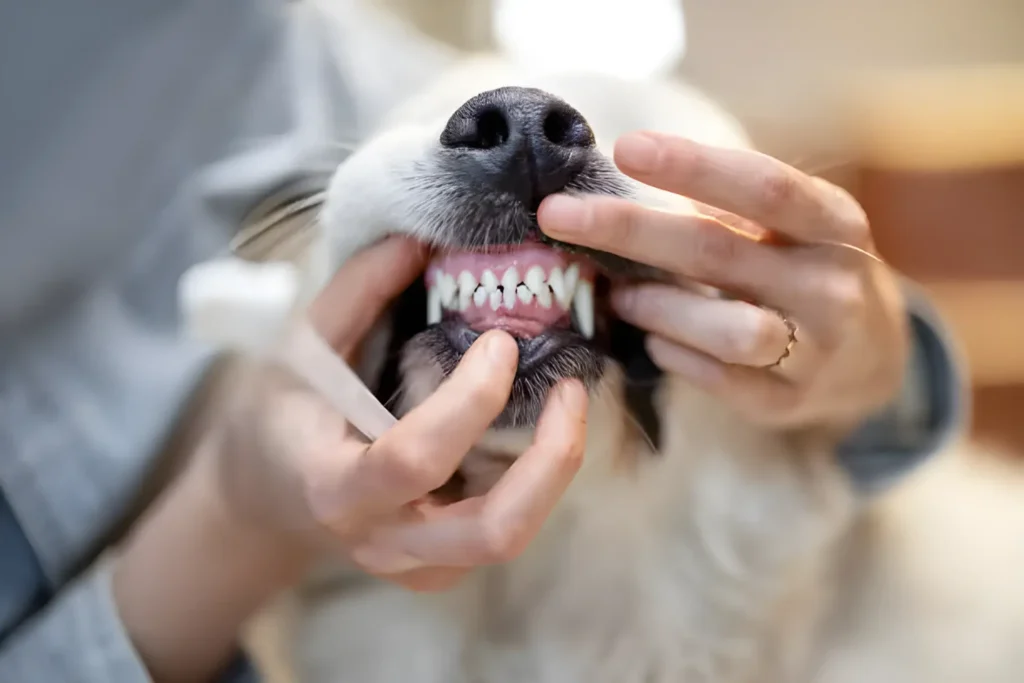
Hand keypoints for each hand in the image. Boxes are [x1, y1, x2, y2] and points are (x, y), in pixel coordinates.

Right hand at [115, 237, 585, 681]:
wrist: (268, 497)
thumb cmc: (282, 416)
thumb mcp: (300, 348)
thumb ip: (357, 293)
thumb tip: (419, 240)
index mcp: (335, 488)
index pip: (413, 459)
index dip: (470, 400)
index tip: (500, 342)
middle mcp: (383, 541)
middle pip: (493, 531)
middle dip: (551, 460)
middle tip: (571, 390)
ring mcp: (417, 566)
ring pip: (512, 538)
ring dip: (555, 471)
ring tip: (568, 403)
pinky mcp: (442, 569)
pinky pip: (505, 533)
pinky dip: (535, 481)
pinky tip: (534, 430)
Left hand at [537, 131, 908, 431]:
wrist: (874, 357)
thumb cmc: (807, 269)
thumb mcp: (792, 226)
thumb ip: (728, 204)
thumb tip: (627, 173)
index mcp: (834, 224)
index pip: (762, 187)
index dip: (692, 165)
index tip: (625, 147)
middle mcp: (832, 285)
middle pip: (718, 252)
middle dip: (628, 230)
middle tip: (557, 216)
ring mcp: (814, 351)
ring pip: (725, 329)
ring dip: (656, 307)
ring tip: (618, 295)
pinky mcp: (787, 401)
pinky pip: (718, 380)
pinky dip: (674, 355)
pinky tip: (653, 340)